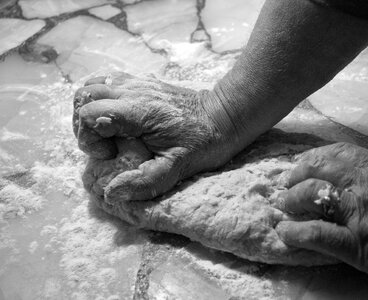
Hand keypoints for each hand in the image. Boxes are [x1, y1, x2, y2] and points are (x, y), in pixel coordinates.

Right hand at [73, 72, 243, 202]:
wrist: (224, 116)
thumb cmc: (204, 141)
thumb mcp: (178, 168)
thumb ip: (146, 181)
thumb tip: (112, 192)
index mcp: (138, 110)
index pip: (89, 113)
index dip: (89, 138)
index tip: (110, 154)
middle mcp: (133, 90)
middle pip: (83, 96)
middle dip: (83, 124)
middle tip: (105, 145)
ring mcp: (137, 83)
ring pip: (93, 85)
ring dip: (90, 109)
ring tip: (106, 132)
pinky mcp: (142, 82)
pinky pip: (109, 82)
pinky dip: (103, 99)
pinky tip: (117, 118)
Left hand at [274, 143, 367, 299]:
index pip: (339, 153)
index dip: (315, 157)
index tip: (303, 163)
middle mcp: (365, 187)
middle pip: (319, 168)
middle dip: (297, 174)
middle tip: (285, 183)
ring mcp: (359, 215)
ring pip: (313, 194)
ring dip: (292, 200)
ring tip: (283, 207)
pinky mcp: (357, 246)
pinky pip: (318, 234)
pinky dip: (296, 233)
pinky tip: (284, 233)